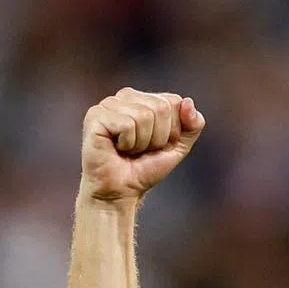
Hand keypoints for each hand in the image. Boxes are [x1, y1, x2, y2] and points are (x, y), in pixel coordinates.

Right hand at [82, 88, 205, 201]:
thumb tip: (188, 102)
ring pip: (144, 116)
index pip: (174, 102)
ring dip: (142, 143)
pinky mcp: (95, 116)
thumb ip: (192, 125)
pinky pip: (127, 125)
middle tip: (140, 150)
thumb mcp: (177, 147)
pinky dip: (127, 144)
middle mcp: (125, 96)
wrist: (121, 191)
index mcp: (144, 98)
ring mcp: (108, 104)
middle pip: (161, 108)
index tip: (156, 145)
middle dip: (157, 137)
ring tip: (128, 150)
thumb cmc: (144, 169)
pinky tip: (116, 148)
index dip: (172, 130)